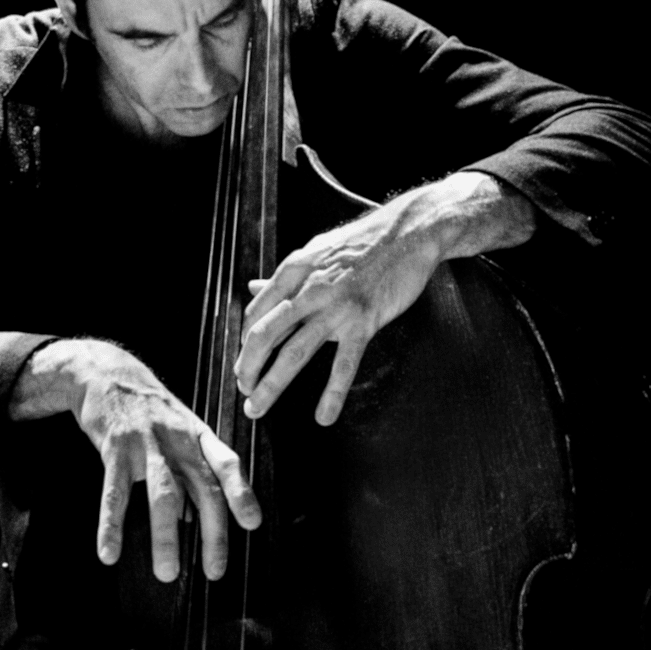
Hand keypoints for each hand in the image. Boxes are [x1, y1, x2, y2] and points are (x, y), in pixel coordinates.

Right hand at [11, 339, 261, 582]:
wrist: (107, 372)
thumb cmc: (150, 410)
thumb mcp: (179, 428)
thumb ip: (191, 468)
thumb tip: (199, 520)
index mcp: (197, 434)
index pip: (226, 462)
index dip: (241, 491)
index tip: (253, 523)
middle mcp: (177, 438)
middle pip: (202, 487)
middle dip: (212, 530)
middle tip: (215, 571)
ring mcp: (146, 442)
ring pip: (163, 492)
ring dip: (167, 534)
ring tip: (168, 572)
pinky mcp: (114, 447)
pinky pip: (114, 491)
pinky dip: (111, 524)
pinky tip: (109, 553)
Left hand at [234, 203, 441, 426]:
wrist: (407, 232)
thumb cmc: (361, 244)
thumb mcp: (315, 253)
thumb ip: (284, 276)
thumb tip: (253, 287)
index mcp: (294, 270)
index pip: (256, 313)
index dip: (245, 343)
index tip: (244, 363)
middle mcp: (309, 288)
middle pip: (265, 334)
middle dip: (247, 367)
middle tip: (243, 389)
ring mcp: (336, 306)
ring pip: (295, 352)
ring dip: (271, 385)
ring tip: (257, 408)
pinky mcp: (364, 320)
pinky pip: (344, 364)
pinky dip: (331, 394)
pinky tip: (323, 417)